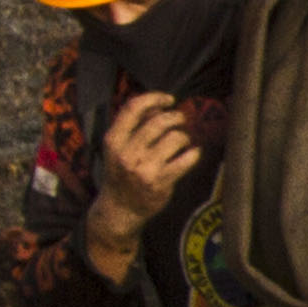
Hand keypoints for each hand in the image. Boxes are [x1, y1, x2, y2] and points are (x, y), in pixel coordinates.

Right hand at [95, 93, 200, 221]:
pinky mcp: (160, 182)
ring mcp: (144, 169)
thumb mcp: (117, 148)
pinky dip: (194, 154)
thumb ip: (134, 126)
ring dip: (184, 136)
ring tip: (183, 140)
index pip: (133, 108)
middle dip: (175, 117)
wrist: (120, 209)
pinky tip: (193, 153)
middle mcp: (127, 153)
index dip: (154, 98)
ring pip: (174, 138)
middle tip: (180, 120)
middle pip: (158, 122)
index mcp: (114, 140)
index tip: (169, 99)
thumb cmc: (121, 173)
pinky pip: (185, 160)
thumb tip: (160, 105)